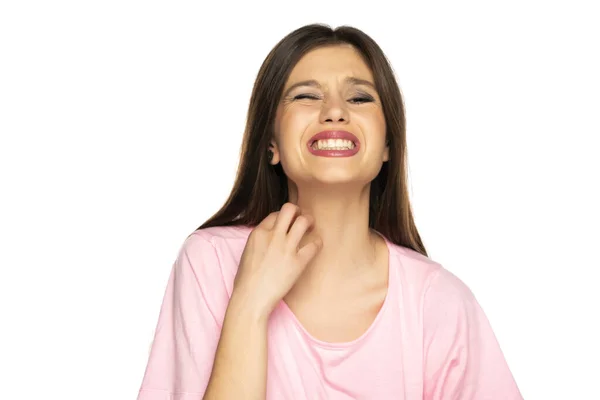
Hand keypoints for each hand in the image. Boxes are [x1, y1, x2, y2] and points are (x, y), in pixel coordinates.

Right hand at [232, 202, 321, 316]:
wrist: (251, 298)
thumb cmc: (246, 280)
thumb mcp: (248, 251)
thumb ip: (260, 240)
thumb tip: (271, 237)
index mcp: (258, 233)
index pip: (276, 214)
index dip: (284, 217)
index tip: (288, 224)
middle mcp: (273, 236)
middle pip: (289, 209)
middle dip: (298, 211)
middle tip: (301, 219)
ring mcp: (286, 248)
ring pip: (304, 221)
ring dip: (310, 221)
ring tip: (311, 227)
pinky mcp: (298, 262)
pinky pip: (314, 245)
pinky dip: (317, 243)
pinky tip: (315, 246)